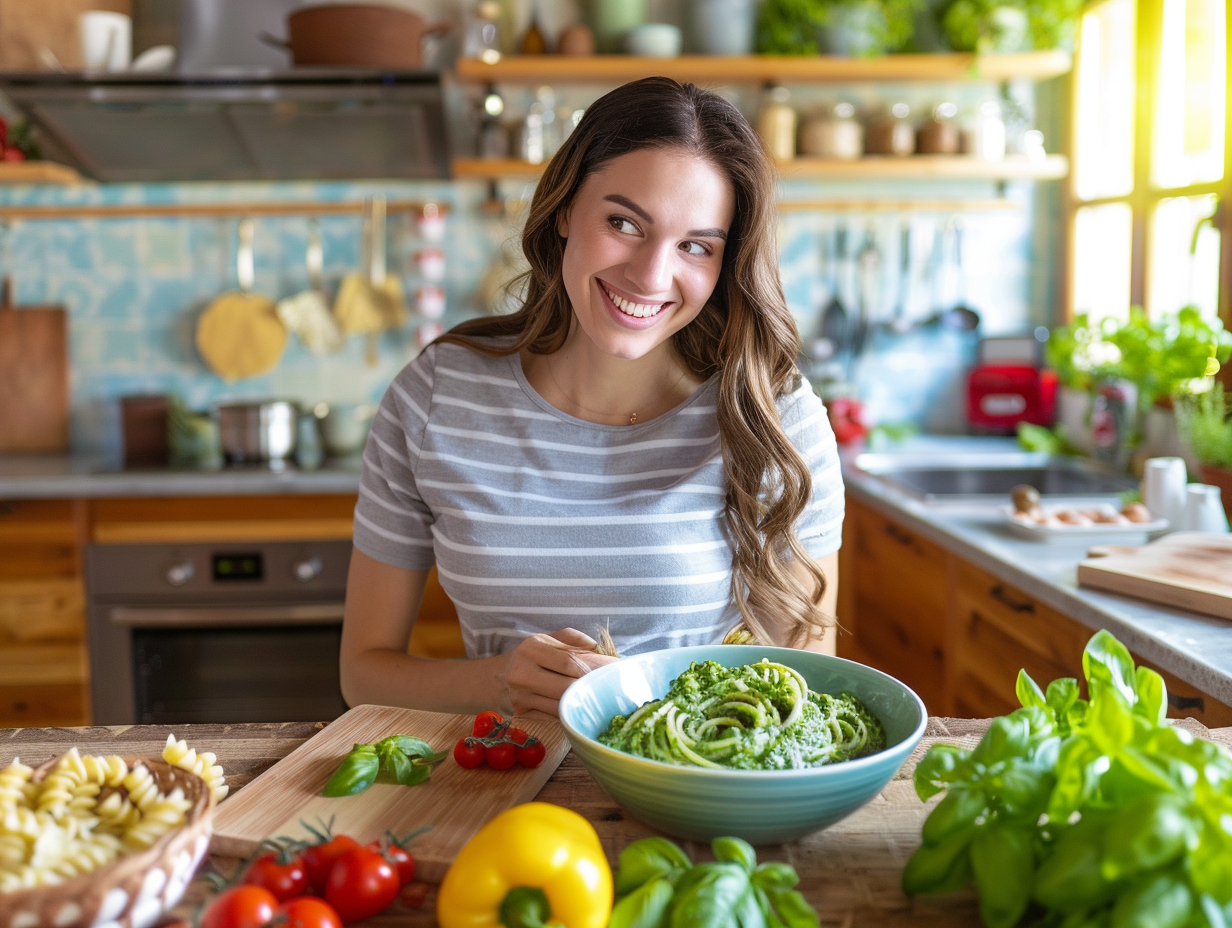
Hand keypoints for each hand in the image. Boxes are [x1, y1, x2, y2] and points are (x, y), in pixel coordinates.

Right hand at [496, 628, 618, 717]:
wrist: (495, 679)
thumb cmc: (529, 657)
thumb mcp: (547, 639)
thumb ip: (573, 638)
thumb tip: (598, 649)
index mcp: (532, 648)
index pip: (569, 662)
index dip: (590, 671)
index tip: (607, 675)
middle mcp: (523, 672)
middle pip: (565, 687)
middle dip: (588, 689)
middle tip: (607, 691)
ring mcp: (521, 696)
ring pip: (560, 706)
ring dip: (581, 704)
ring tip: (598, 701)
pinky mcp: (522, 714)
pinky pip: (552, 716)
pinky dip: (568, 714)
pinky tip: (580, 711)